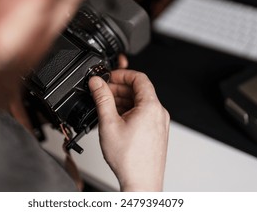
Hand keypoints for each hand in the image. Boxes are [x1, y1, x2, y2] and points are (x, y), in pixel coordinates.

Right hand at [89, 70, 169, 190]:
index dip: (122, 74)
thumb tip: (96, 83)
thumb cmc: (130, 159)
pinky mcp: (156, 132)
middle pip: (139, 90)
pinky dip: (129, 111)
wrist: (141, 183)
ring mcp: (159, 123)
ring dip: (123, 100)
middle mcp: (159, 113)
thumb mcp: (109, 124)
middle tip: (102, 92)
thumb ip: (102, 99)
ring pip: (140, 103)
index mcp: (151, 106)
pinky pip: (143, 114)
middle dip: (119, 88)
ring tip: (105, 107)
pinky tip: (115, 119)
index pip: (139, 78)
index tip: (108, 77)